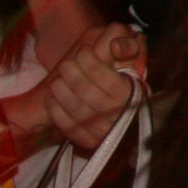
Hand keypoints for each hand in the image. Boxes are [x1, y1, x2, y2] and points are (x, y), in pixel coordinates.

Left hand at [43, 24, 143, 150]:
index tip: (84, 50)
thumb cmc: (126, 82)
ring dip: (60, 87)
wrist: (125, 119)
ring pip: (73, 106)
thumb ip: (129, 47)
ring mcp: (101, 131)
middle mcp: (118, 114)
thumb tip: (115, 45)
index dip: (88, 59)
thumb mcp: (133, 62)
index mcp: (132, 93)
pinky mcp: (87, 142)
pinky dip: (55, 106)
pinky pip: (65, 123)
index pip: (103, 75)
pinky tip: (54, 94)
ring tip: (59, 77)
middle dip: (71, 71)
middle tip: (67, 62)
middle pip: (84, 89)